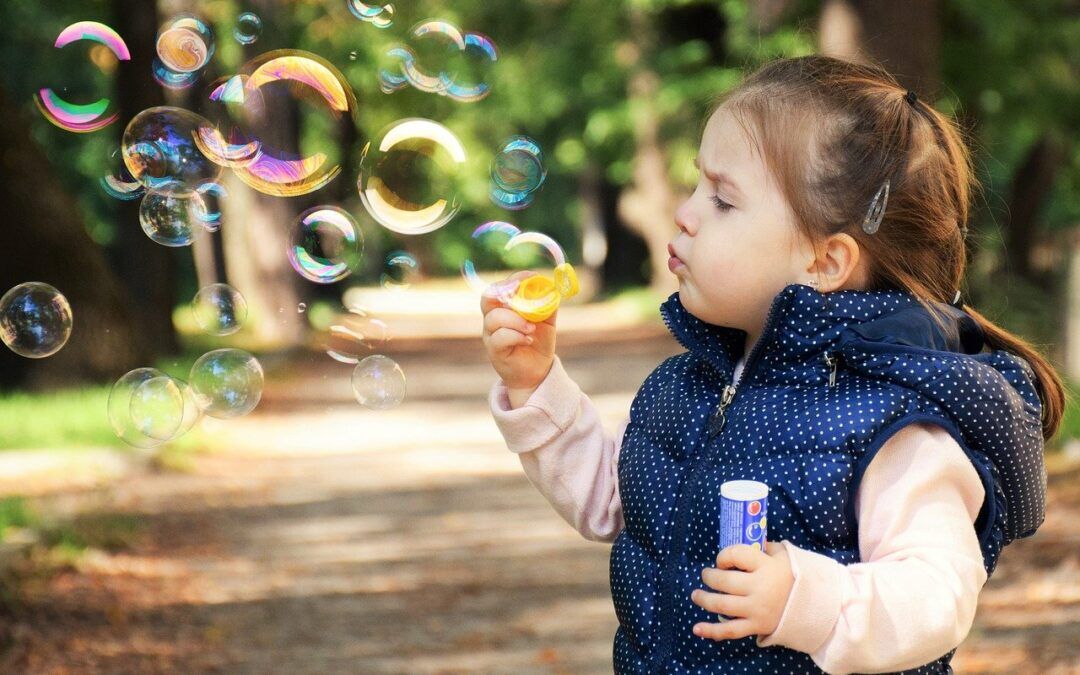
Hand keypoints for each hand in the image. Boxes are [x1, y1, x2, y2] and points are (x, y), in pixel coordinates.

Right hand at [481, 271, 557, 396]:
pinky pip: (499, 337)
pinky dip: (516, 336)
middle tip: (520, 292)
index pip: (500, 287)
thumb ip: (548, 303)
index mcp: (504, 307)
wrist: (537, 371)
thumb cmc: (538, 342)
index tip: (531, 277)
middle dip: (504, 292)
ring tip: (531, 328)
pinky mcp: (494, 350)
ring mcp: (491, 335)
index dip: (513, 279)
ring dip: (516, 320)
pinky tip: (528, 339)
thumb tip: (552, 286)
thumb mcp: (547, 320)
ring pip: (494, 318)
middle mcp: (493, 318)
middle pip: (488, 298)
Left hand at [689, 541, 793, 640]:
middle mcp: (759, 588)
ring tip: (696, 595)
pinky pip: (730, 631)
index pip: (735, 554)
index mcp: (767, 567)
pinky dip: (711, 631)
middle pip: (724, 581)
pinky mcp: (756, 626)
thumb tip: (749, 539)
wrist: (816, 607)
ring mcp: (757, 609)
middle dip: (710, 577)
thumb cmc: (797, 577)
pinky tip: (697, 628)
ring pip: (722, 605)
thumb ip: (766, 547)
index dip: (723, 555)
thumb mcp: (785, 556)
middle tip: (706, 575)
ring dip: (704, 599)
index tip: (722, 560)